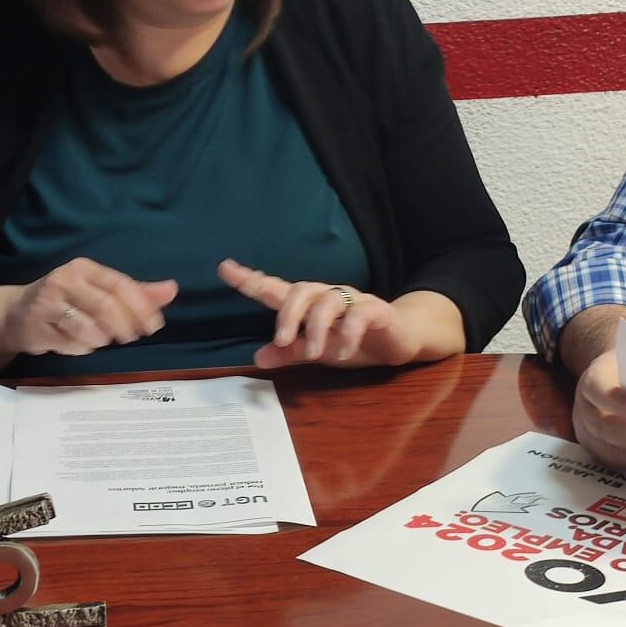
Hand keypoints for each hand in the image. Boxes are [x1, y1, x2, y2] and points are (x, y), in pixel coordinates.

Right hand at [4, 258, 176, 356]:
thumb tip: (171, 289)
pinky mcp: (37, 326)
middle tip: (132, 337)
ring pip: (88, 328)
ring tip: (104, 339)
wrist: (17, 313)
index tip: (154, 325)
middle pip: (106, 306)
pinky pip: (70, 343)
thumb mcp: (98, 290)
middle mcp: (64, 280)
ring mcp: (47, 303)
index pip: (119, 285)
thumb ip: (135, 292)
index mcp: (84, 268)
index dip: (141, 306)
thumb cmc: (66, 301)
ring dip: (103, 339)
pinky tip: (83, 344)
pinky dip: (83, 348)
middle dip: (125, 326)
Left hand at [219, 260, 414, 368]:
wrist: (400, 339)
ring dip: (318, 329)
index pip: (275, 288)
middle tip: (283, 340)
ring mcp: (353, 301)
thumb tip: (258, 358)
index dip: (250, 279)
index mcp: (309, 305)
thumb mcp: (317, 351)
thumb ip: (290, 353)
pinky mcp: (377, 311)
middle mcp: (328, 296)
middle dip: (288, 314)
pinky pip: (360, 315)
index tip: (225, 268)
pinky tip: (343, 353)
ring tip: (318, 354)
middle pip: (301, 289)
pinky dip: (348, 335)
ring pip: (328, 302)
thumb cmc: (352, 341)